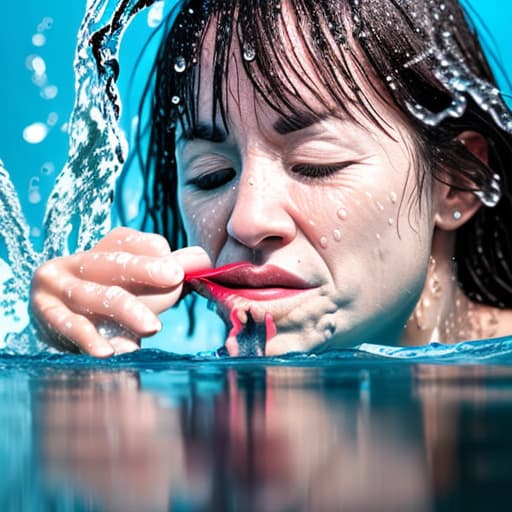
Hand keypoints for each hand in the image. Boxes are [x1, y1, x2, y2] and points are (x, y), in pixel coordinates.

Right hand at [30, 227, 210, 356]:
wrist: (56, 319)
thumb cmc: (111, 298)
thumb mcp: (138, 283)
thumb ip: (169, 270)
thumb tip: (202, 259)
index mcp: (101, 248)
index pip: (128, 241)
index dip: (153, 251)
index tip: (178, 268)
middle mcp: (77, 261)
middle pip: (112, 262)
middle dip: (145, 269)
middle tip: (176, 278)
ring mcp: (56, 285)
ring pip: (95, 295)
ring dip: (126, 310)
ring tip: (153, 327)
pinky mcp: (45, 313)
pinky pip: (71, 326)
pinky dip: (91, 339)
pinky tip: (111, 352)